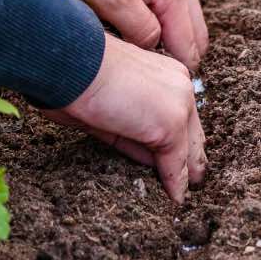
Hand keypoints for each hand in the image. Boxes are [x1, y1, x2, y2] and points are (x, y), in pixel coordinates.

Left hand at [23, 0, 208, 71]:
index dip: (174, 70)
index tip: (152, 86)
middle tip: (151, 77)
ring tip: (142, 56)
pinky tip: (135, 24)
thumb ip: (140, 30)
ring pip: (181, 14)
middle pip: (194, 31)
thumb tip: (156, 50)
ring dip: (170, 37)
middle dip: (180, 56)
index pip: (189, 45)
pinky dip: (160, 17)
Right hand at [44, 33, 205, 202]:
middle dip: (190, 157)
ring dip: (185, 172)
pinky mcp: (170, 124)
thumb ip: (131, 131)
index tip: (180, 159)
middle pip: (192, 132)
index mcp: (164, 72)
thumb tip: (150, 159)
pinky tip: (175, 197)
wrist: (68, 62)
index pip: (180, 114)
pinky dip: (175, 183)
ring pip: (188, 148)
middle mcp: (179, 84)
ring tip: (184, 193)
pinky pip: (175, 162)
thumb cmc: (72, 77)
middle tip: (192, 181)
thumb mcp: (107, 108)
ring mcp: (178, 104)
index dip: (182, 139)